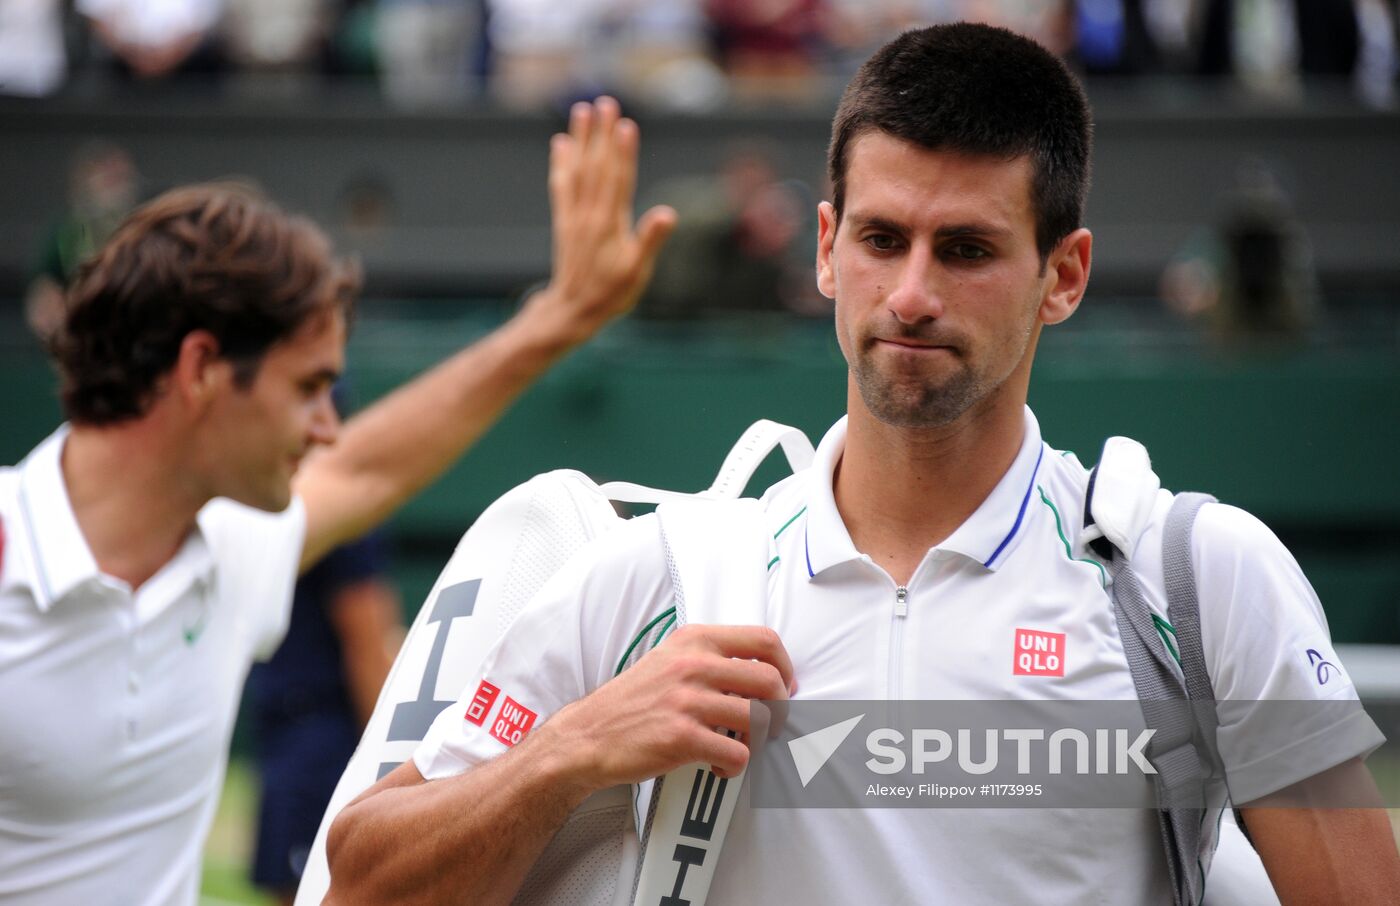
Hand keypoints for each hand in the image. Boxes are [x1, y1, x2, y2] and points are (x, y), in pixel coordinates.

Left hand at [522, 96, 676, 348]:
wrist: (573, 310)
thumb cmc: (612, 294)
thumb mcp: (638, 272)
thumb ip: (650, 240)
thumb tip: (667, 213)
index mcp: (610, 224)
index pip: (618, 180)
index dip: (623, 152)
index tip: (625, 124)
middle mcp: (589, 214)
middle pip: (597, 167)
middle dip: (602, 134)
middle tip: (606, 102)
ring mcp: (574, 216)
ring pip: (578, 170)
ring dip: (581, 139)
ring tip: (582, 110)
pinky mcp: (565, 221)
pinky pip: (561, 185)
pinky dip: (561, 163)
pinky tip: (561, 143)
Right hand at [535, 624, 793, 789]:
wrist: (588, 735)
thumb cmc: (631, 701)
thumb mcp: (668, 660)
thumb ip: (709, 658)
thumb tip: (757, 672)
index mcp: (694, 640)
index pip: (763, 640)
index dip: (785, 666)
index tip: (785, 686)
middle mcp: (693, 665)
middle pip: (769, 680)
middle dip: (780, 707)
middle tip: (771, 723)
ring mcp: (687, 700)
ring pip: (758, 718)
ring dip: (759, 740)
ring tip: (742, 746)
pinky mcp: (682, 737)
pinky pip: (737, 754)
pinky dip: (736, 766)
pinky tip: (719, 766)